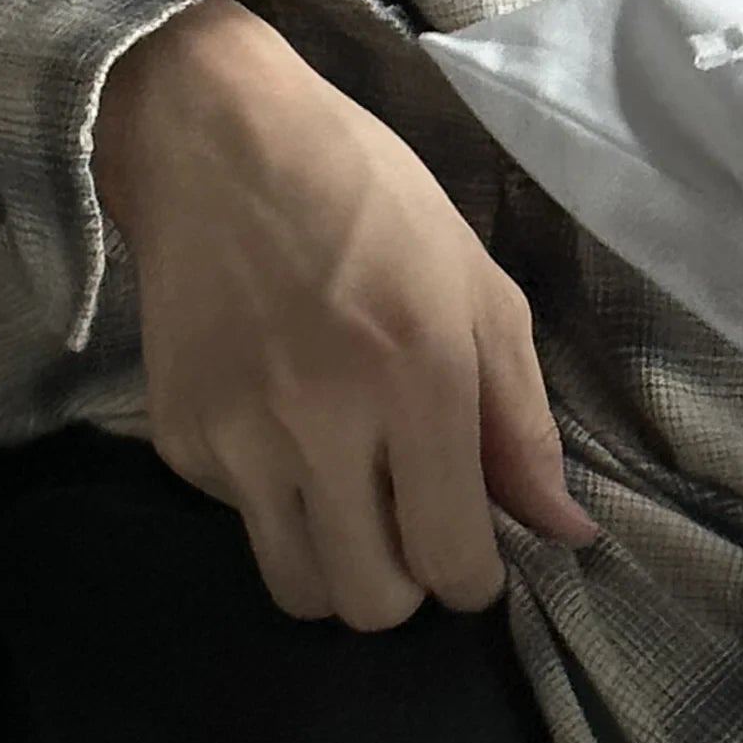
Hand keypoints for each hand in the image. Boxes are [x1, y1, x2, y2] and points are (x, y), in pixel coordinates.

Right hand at [92, 0, 601, 627]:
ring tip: (348, 498)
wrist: (216, 139)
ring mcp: (238, 438)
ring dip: (337, 564)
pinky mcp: (177, 438)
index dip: (473, 578)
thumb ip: (522, 423)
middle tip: (410, 525)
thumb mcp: (478, 289)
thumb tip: (564, 532)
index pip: (450, 562)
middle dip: (405, 584)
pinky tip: (281, 429)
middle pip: (371, 603)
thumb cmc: (370, 200)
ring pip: (298, 589)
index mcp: (418, 380)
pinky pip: (238, 524)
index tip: (470, 549)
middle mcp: (322, 423)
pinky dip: (271, 502)